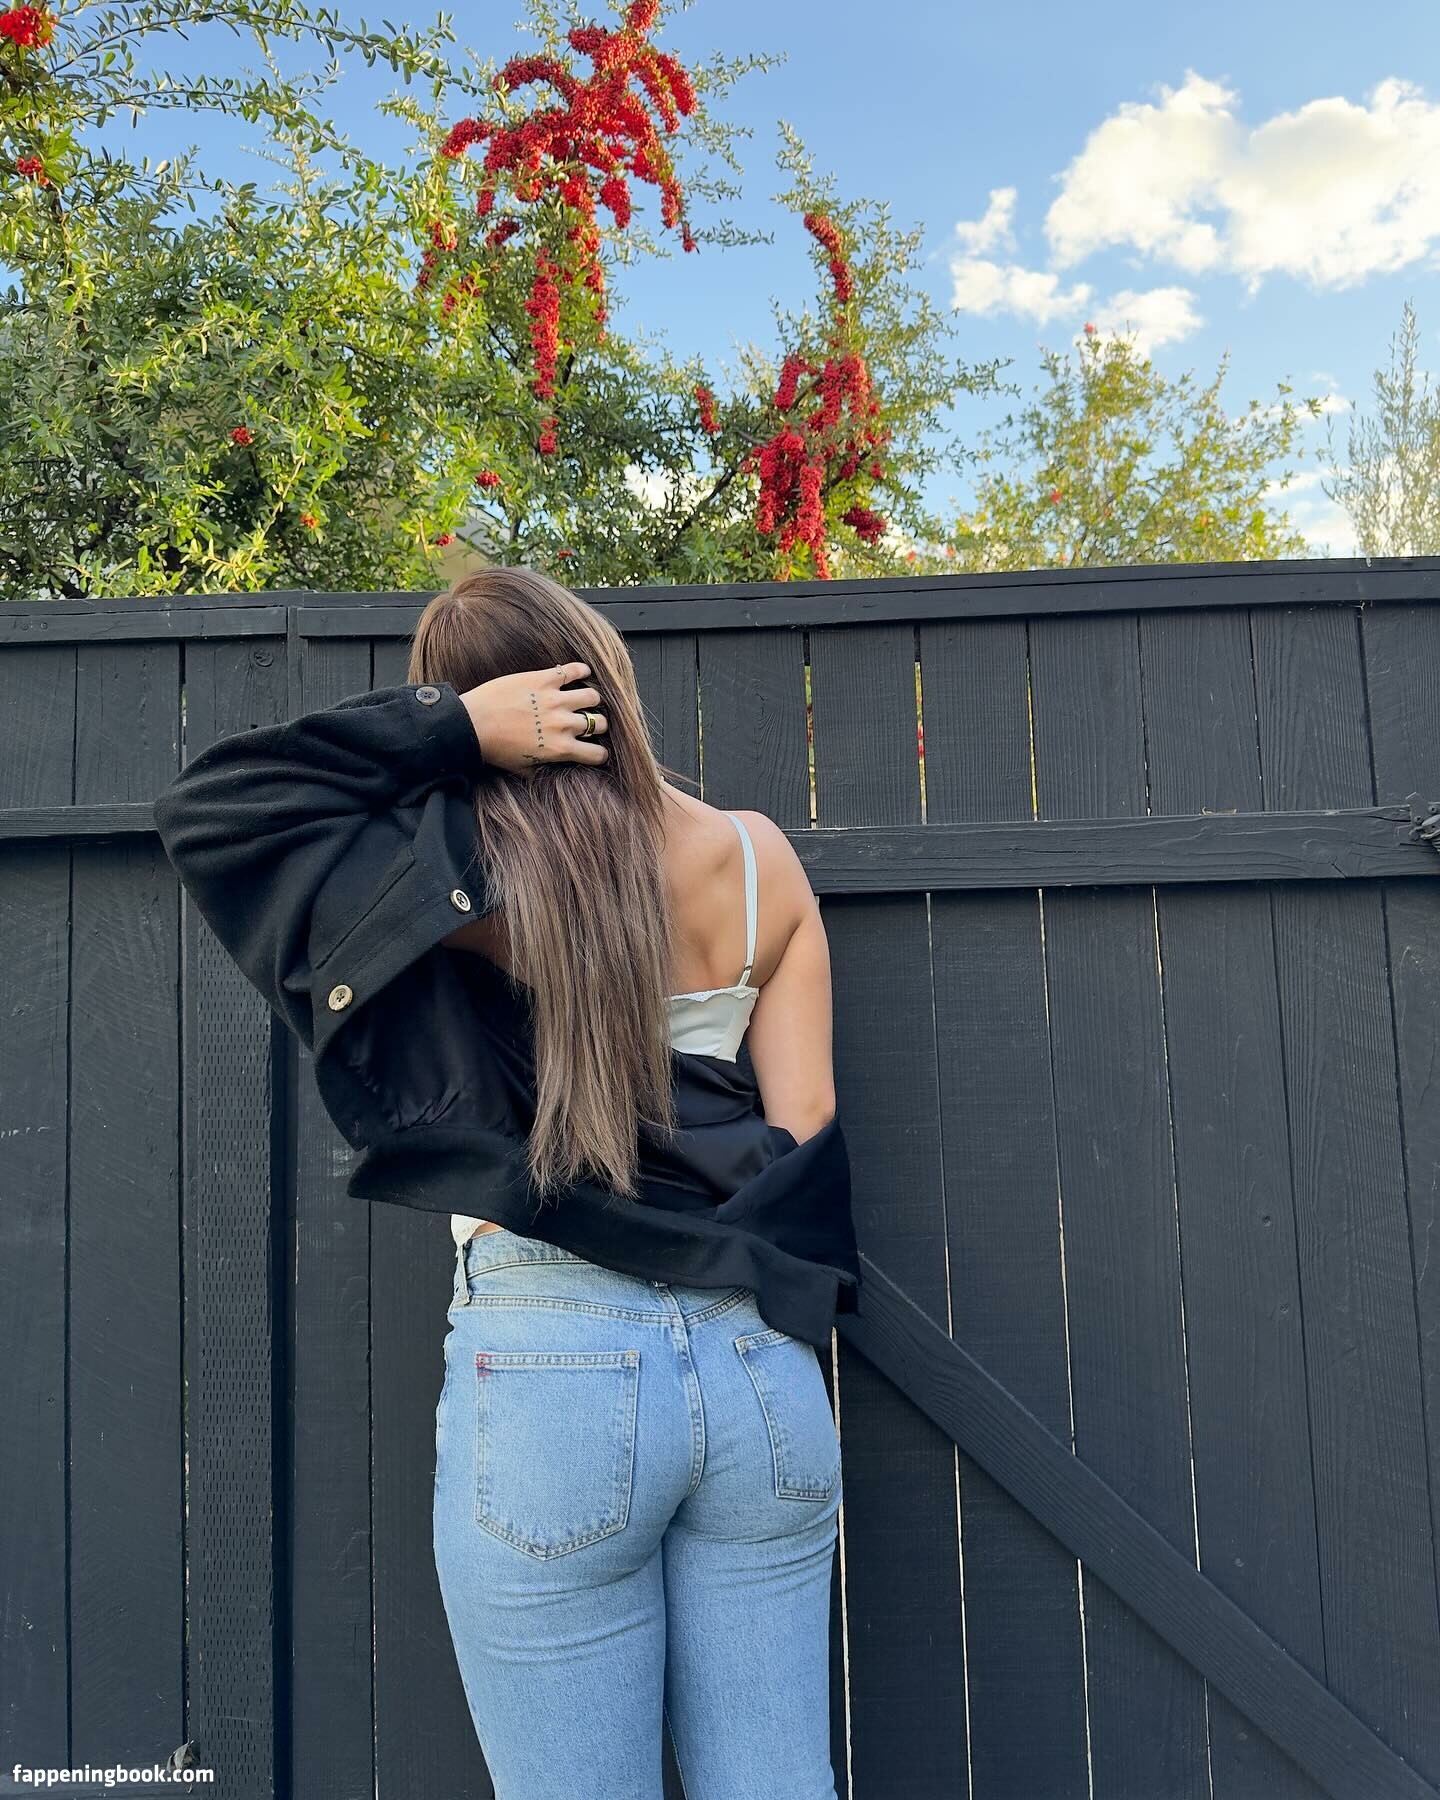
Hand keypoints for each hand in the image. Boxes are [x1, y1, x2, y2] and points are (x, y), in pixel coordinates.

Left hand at [458, 662, 609, 774]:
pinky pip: (573, 670)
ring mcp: (555, 699)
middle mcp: (563, 724)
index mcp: (560, 749)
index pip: (597, 754)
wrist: (473, 724)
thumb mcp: (520, 768)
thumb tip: (549, 774)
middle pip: (599, 723)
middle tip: (588, 722)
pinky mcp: (544, 679)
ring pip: (592, 696)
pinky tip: (582, 672)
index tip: (594, 750)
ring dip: (591, 699)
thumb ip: (540, 771)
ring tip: (586, 698)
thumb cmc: (494, 749)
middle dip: (598, 725)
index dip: (599, 754)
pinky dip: (581, 670)